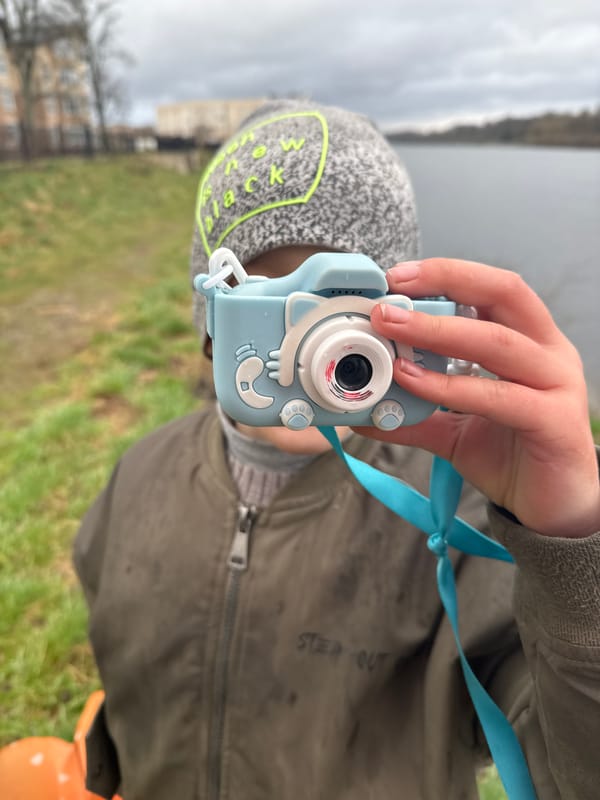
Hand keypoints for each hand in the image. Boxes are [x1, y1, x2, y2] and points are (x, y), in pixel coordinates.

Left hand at [354, 258, 599, 537]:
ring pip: (496, 342)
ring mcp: (557, 385)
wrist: (554, 510)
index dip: (447, 274)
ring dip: (437, 330)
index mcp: (529, 342)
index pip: (492, 289)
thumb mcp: (454, 429)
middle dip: (444, 283)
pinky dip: (449, 386)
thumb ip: (415, 414)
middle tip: (392, 292)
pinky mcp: (554, 422)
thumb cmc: (513, 456)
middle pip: (503, 294)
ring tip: (390, 326)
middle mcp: (548, 353)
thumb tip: (363, 409)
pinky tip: (412, 381)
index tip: (398, 277)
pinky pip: (497, 396)